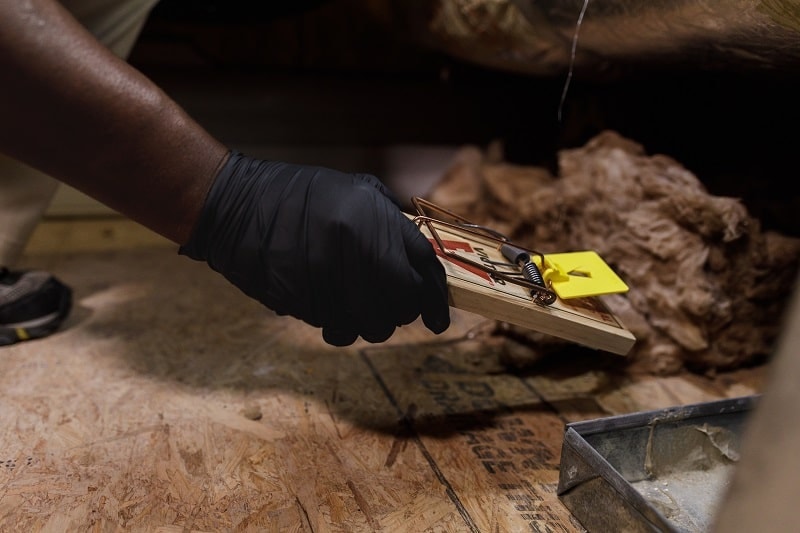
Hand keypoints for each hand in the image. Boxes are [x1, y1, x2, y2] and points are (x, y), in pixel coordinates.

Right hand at [180, 151, 449, 345]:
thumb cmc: (300, 194)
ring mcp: (327, 279)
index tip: (439, 319)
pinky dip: (338, 324)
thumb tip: (419, 261)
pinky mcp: (302, 301)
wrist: (236, 205)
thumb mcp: (356, 190)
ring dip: (370, 323)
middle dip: (401, 312)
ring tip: (358, 308)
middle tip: (392, 306)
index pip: (422, 272)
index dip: (435, 301)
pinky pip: (335, 327)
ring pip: (369, 326)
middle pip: (400, 306)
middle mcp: (355, 250)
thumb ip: (391, 223)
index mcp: (374, 219)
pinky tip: (330, 307)